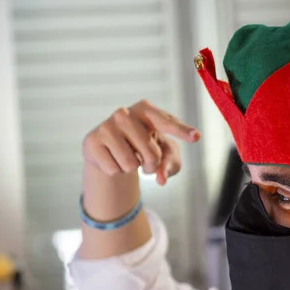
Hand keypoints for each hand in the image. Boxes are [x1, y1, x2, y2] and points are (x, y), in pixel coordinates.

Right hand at [83, 100, 200, 185]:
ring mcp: (106, 126)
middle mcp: (125, 113)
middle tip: (145, 160)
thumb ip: (170, 165)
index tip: (196, 137)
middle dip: (151, 165)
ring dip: (132, 168)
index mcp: (146, 110)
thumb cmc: (142, 146)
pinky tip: (112, 158)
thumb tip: (161, 179)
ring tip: (127, 156)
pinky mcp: (92, 142)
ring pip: (132, 165)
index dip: (181, 130)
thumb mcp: (163, 154)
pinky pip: (114, 170)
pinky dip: (116, 171)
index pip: (166, 122)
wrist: (108, 149)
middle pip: (152, 154)